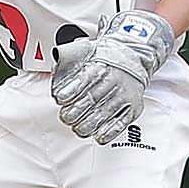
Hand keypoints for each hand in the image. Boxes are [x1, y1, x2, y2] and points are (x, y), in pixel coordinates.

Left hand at [51, 10, 174, 144]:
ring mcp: (125, 94)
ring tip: (78, 129)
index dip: (71, 90)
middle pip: (93, 98)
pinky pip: (122, 122)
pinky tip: (98, 136)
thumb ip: (69, 58)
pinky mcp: (133, 107)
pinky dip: (109, 132)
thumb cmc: (104, 58)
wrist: (133, 57)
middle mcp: (115, 79)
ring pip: (106, 112)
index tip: (60, 98)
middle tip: (66, 117)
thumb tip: (55, 65)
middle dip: (76, 111)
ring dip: (89, 124)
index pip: (85, 78)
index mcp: (102, 65)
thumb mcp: (86, 51)